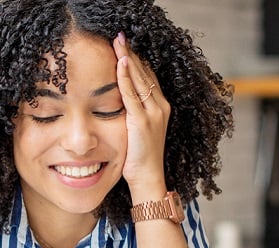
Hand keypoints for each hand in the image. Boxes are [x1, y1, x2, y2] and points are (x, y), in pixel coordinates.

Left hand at [112, 32, 170, 196]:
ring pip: (140, 79)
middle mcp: (160, 106)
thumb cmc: (140, 159)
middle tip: (119, 37)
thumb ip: (133, 115)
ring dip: (128, 58)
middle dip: (131, 53)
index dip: (137, 61)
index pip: (149, 77)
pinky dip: (125, 77)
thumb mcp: (138, 131)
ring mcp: (153, 112)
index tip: (124, 47)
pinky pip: (132, 94)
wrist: (148, 178)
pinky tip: (120, 63)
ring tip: (118, 42)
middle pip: (145, 73)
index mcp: (160, 108)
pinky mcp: (142, 120)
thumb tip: (120, 105)